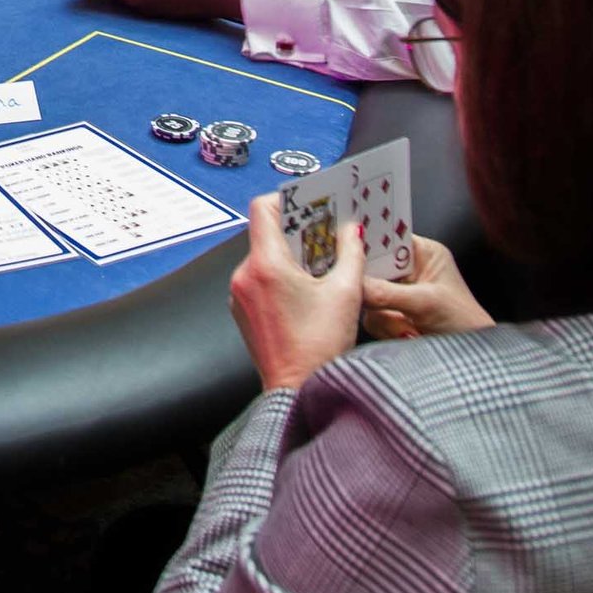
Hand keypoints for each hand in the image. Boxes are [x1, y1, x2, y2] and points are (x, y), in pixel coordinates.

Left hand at [230, 191, 366, 389]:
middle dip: (297, 231)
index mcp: (265, 265)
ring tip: (322, 264)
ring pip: (263, 256)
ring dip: (291, 255)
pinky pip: (259, 278)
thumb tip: (353, 230)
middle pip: (266, 233)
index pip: (263, 208)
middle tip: (326, 233)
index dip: (287, 199)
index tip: (311, 203)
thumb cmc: (319, 348)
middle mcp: (244, 276)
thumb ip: (351, 253)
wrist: (297, 393)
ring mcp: (239, 294)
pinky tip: (308, 289)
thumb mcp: (347, 293)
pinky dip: (281, 275)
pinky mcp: (242, 311)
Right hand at [360, 236, 493, 341]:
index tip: (348, 246)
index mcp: (423, 253)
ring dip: (384, 315)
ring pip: (367, 295)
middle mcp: (407, 271)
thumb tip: (355, 284)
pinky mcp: (391, 316)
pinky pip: (371, 316)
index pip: (387, 236)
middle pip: (371, 268)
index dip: (367, 240)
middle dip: (375, 288)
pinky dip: (385, 328)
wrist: (470, 362)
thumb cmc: (466, 324)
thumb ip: (387, 292)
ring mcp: (397, 295)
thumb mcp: (426, 302)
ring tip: (408, 327)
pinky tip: (405, 333)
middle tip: (377, 297)